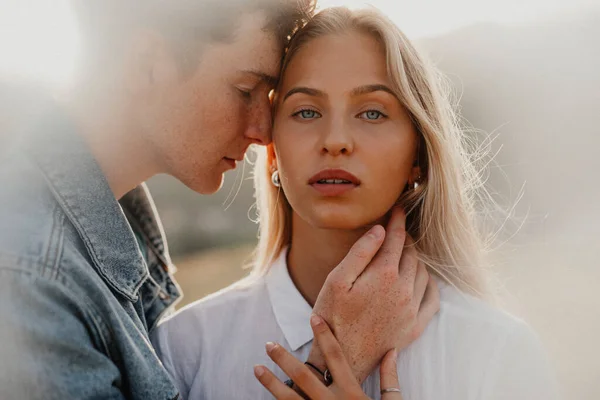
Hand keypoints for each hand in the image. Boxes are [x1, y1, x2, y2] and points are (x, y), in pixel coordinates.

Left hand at [254, 315, 403, 398]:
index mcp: (352, 394)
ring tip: (257, 368)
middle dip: (284, 358)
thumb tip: (392, 352)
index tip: (313, 318)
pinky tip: (266, 399)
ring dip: (271, 383)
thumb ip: (390, 380)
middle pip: (303, 376)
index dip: (325, 335)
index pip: (336, 357)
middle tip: (268, 344)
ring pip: (289, 399)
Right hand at [308, 207, 439, 381]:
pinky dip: (429, 282)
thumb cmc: (332, 317)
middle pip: (412, 254)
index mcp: (384, 275)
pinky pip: (432, 298)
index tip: (398, 209)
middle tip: (397, 231)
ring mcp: (412, 309)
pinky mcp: (416, 326)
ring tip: (404, 252)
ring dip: (415, 258)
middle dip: (405, 239)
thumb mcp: (336, 281)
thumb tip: (381, 230)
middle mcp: (403, 290)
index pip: (396, 238)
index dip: (397, 221)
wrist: (342, 358)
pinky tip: (421, 279)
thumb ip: (360, 253)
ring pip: (423, 273)